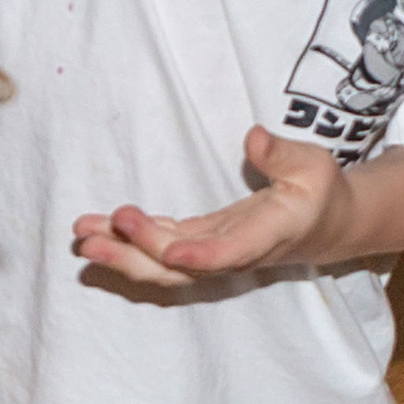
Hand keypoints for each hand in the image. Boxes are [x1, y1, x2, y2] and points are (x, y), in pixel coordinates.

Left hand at [72, 127, 353, 287]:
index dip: (201, 256)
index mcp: (269, 235)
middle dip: (136, 254)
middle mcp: (235, 252)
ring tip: (80, 237)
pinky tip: (95, 230)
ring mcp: (213, 252)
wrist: (323, 225)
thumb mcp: (313, 165)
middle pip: (182, 266)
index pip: (231, 252)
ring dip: (121, 253)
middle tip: (93, 238)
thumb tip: (253, 136)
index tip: (168, 249)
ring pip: (163, 263)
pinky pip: (159, 248)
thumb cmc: (319, 191)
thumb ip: (283, 154)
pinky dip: (128, 240)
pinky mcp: (199, 244)